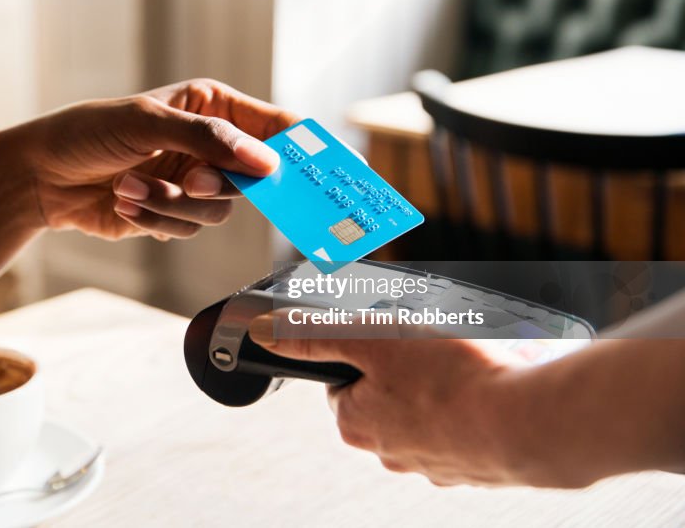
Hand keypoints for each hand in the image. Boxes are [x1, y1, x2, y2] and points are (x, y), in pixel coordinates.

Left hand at [28, 79, 298, 240]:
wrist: (41, 176)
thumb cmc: (88, 132)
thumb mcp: (147, 121)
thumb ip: (208, 139)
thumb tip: (265, 162)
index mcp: (213, 106)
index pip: (276, 127)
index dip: (300, 150)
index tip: (319, 174)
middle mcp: (210, 145)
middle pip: (253, 179)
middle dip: (215, 183)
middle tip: (190, 179)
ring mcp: (193, 182)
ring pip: (218, 210)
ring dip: (171, 204)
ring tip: (129, 187)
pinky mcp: (173, 214)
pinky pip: (188, 228)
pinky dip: (155, 219)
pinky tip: (124, 200)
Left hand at [248, 311, 534, 486]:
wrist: (531, 425)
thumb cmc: (452, 381)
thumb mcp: (375, 340)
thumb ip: (318, 335)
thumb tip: (268, 332)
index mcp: (358, 425)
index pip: (343, 384)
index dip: (364, 353)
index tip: (389, 339)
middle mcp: (391, 454)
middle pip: (387, 395)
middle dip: (408, 365)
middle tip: (434, 343)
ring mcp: (437, 464)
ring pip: (430, 411)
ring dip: (444, 383)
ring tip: (469, 361)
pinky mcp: (477, 467)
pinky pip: (469, 427)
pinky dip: (477, 405)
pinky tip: (494, 386)